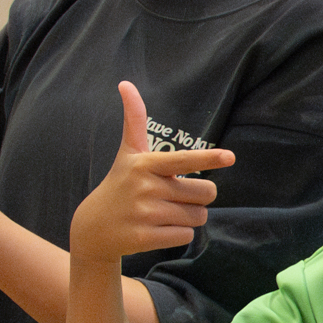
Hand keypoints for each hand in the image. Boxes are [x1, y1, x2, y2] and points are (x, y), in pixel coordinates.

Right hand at [69, 82, 235, 261]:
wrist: (93, 229)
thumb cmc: (120, 185)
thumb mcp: (128, 153)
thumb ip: (134, 120)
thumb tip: (125, 83)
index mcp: (145, 164)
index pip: (184, 160)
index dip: (208, 158)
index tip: (229, 156)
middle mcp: (145, 188)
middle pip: (205, 194)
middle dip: (198, 198)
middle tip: (175, 197)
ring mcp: (145, 214)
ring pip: (198, 217)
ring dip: (189, 217)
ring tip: (164, 214)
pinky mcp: (145, 239)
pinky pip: (186, 237)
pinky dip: (178, 235)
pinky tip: (157, 230)